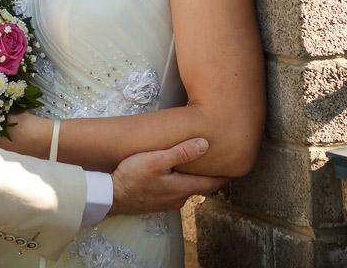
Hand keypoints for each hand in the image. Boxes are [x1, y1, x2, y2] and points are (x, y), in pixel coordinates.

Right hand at [109, 139, 229, 214]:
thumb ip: (182, 152)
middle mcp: (179, 198)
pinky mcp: (158, 202)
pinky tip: (173, 173)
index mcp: (183, 188)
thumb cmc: (133, 176)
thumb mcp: (157, 160)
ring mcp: (168, 202)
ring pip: (186, 188)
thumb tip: (205, 144)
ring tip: (195, 163)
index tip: (235, 166)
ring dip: (192, 177)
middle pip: (200, 185)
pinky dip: (179, 181)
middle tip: (217, 160)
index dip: (224, 175)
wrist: (112, 195)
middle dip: (209, 174)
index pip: (212, 183)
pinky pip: (174, 190)